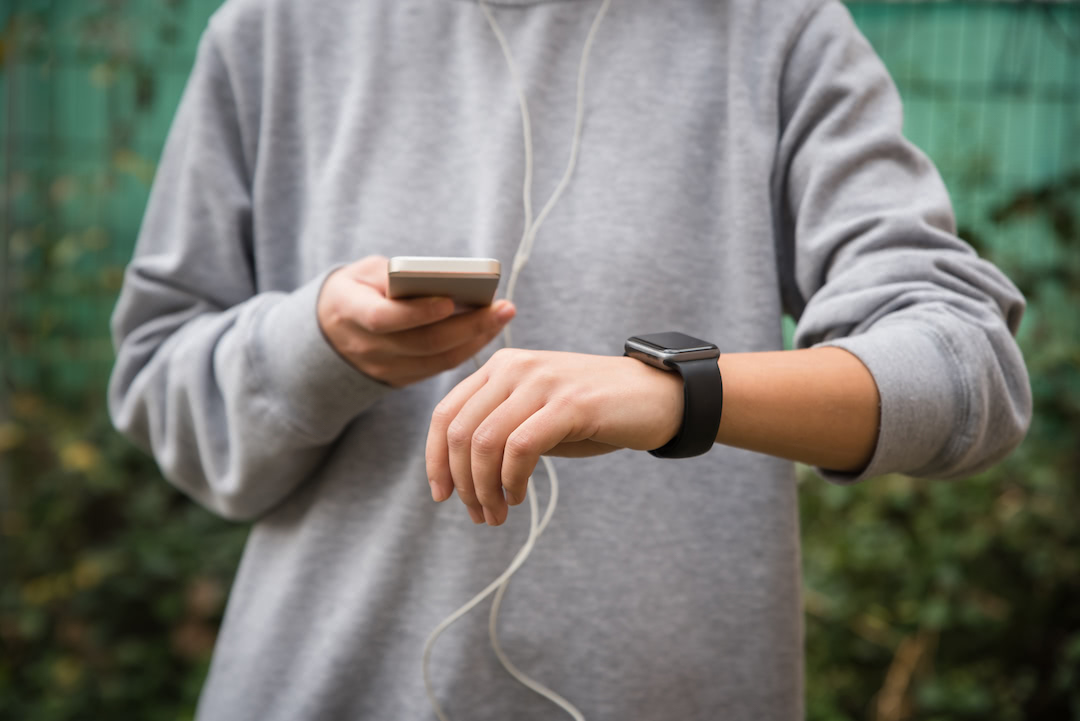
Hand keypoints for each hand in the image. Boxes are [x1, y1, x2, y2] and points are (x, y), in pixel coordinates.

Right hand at [317, 255, 515, 387]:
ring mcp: (384, 369)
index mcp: (349, 312)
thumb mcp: (362, 272)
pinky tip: (489, 330)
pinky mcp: (401, 380)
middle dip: (468, 326)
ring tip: (503, 315)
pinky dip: (468, 349)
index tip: (451, 301)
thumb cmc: (357, 290)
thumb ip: (393, 275)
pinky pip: (440, 368)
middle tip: (502, 307)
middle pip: (423, 343)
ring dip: (476, 339)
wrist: (332, 333)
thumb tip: (438, 280)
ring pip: (438, 361)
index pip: (383, 319)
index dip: (417, 313)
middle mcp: (366, 347)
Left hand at [425, 349, 683, 524]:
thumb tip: (460, 474)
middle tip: (478, 514)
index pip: (445, 413)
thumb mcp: (537, 414)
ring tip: (497, 513)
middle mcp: (515, 367)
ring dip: (484, 489)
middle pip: (459, 431)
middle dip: (461, 482)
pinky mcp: (569, 403)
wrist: (658, 396)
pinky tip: (518, 497)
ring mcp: (542, 382)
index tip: (442, 495)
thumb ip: (500, 428)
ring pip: (485, 442)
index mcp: (500, 366)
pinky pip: (520, 448)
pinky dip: (511, 480)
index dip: (434, 459)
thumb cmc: (596, 412)